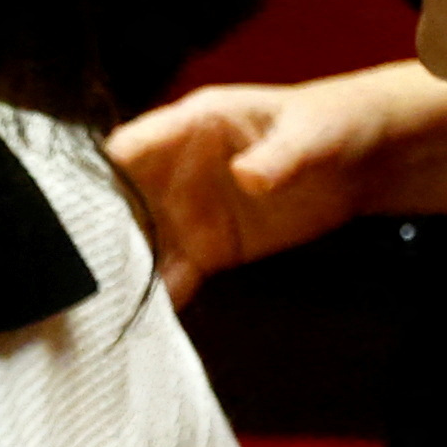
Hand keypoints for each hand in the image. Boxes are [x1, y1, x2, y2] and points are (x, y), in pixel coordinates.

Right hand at [106, 63, 446, 304]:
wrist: (366, 160)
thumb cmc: (333, 125)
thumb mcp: (312, 136)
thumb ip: (279, 158)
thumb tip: (247, 178)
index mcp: (192, 125)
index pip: (131, 146)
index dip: (102, 175)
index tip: (80, 207)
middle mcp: (176, 168)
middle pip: (121, 202)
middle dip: (99, 235)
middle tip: (81, 271)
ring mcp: (190, 211)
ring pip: (141, 243)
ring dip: (123, 272)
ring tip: (100, 306)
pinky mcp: (211, 249)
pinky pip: (175, 275)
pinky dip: (160, 297)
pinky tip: (145, 322)